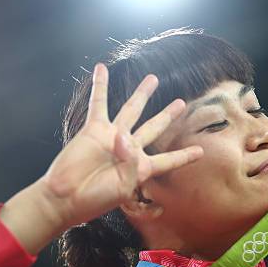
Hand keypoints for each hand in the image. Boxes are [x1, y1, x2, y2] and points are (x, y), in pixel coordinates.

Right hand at [40, 63, 202, 226]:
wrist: (67, 198)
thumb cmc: (97, 198)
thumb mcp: (122, 187)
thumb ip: (128, 162)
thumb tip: (122, 135)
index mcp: (141, 168)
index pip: (168, 160)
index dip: (184, 156)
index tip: (200, 152)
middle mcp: (130, 149)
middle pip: (154, 127)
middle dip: (168, 115)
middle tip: (181, 103)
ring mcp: (112, 136)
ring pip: (131, 109)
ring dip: (142, 94)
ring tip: (153, 78)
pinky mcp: (94, 130)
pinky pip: (98, 103)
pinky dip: (99, 86)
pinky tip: (101, 68)